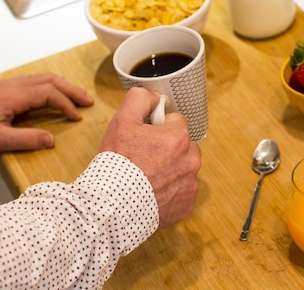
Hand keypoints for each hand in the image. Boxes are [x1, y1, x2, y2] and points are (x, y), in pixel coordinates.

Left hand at [0, 73, 93, 151]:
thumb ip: (26, 140)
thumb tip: (51, 140)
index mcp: (14, 96)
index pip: (49, 94)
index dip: (66, 104)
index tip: (76, 117)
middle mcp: (13, 85)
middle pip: (50, 80)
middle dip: (72, 90)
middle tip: (88, 100)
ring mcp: (8, 83)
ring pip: (43, 77)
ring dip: (63, 85)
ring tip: (77, 95)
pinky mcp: (4, 86)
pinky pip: (34, 80)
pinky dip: (50, 84)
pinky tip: (54, 92)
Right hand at [99, 87, 200, 228]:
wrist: (112, 207)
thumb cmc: (117, 164)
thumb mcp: (122, 121)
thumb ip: (140, 99)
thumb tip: (154, 97)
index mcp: (179, 138)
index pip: (176, 122)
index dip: (158, 127)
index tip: (145, 138)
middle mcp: (191, 160)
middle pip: (184, 146)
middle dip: (168, 148)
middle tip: (145, 158)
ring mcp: (190, 185)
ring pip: (184, 169)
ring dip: (171, 170)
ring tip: (147, 177)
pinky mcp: (187, 205)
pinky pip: (182, 192)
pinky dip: (171, 192)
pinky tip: (152, 194)